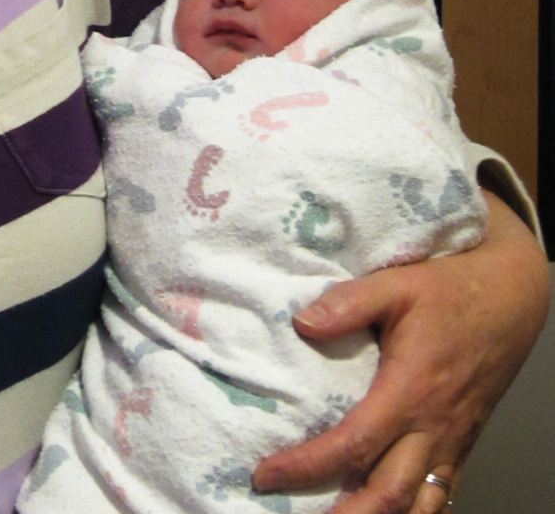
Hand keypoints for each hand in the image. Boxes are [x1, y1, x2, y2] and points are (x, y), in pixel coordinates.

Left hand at [252, 192, 549, 512]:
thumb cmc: (450, 291)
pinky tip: (387, 511)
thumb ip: (348, 303)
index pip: (352, 445)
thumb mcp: (396, 285)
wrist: (509, 299)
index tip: (267, 474)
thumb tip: (303, 323)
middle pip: (387, 494)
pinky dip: (413, 511)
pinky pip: (440, 493)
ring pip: (418, 504)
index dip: (307, 466)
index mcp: (410, 391)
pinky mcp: (463, 443)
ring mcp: (451, 440)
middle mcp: (432, 427)